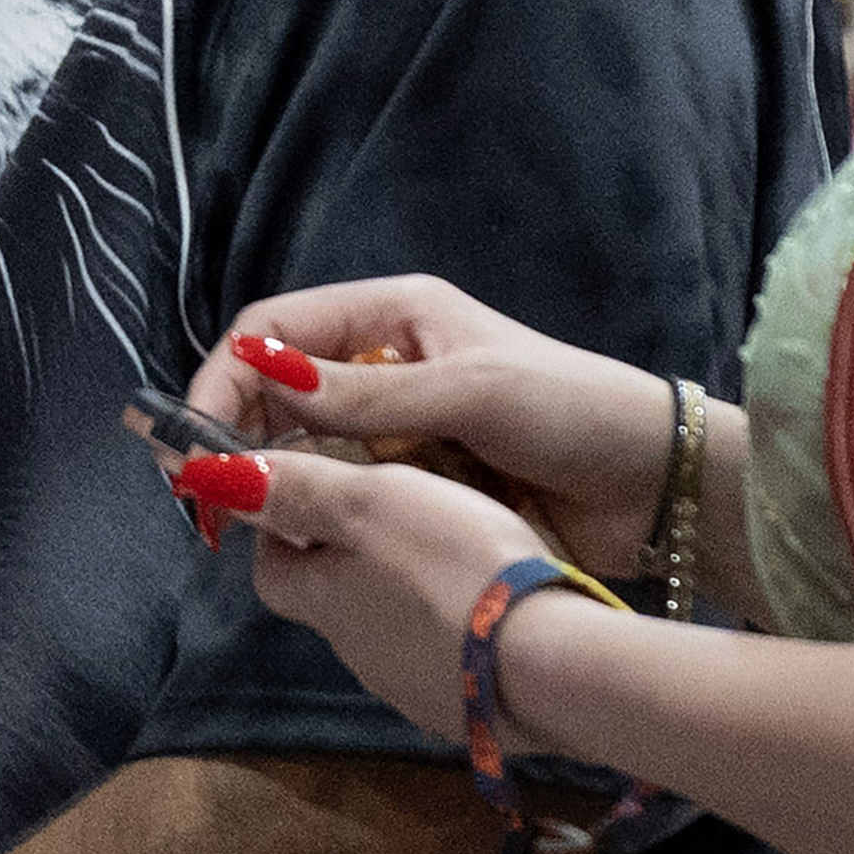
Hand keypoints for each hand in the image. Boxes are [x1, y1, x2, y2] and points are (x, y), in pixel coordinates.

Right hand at [183, 278, 680, 575]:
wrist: (657, 487)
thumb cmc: (573, 414)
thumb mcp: (469, 392)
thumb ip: (363, 396)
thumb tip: (259, 376)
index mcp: (393, 316)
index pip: (272, 331)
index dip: (224, 379)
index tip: (197, 443)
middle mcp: (384, 365)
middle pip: (277, 391)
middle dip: (239, 438)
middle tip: (208, 500)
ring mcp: (399, 427)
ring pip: (305, 448)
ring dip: (281, 480)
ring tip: (258, 526)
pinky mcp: (417, 481)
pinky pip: (346, 491)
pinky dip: (323, 510)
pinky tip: (310, 537)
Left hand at [211, 441, 575, 751]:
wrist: (548, 667)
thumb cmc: (452, 566)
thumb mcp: (371, 501)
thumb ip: (297, 488)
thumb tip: (207, 477)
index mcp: (321, 602)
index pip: (270, 569)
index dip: (280, 528)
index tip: (311, 492)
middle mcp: (355, 654)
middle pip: (331, 599)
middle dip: (349, 557)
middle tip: (395, 511)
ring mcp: (411, 688)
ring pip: (389, 628)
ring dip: (405, 592)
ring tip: (452, 550)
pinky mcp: (467, 709)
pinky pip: (445, 657)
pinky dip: (454, 627)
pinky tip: (492, 604)